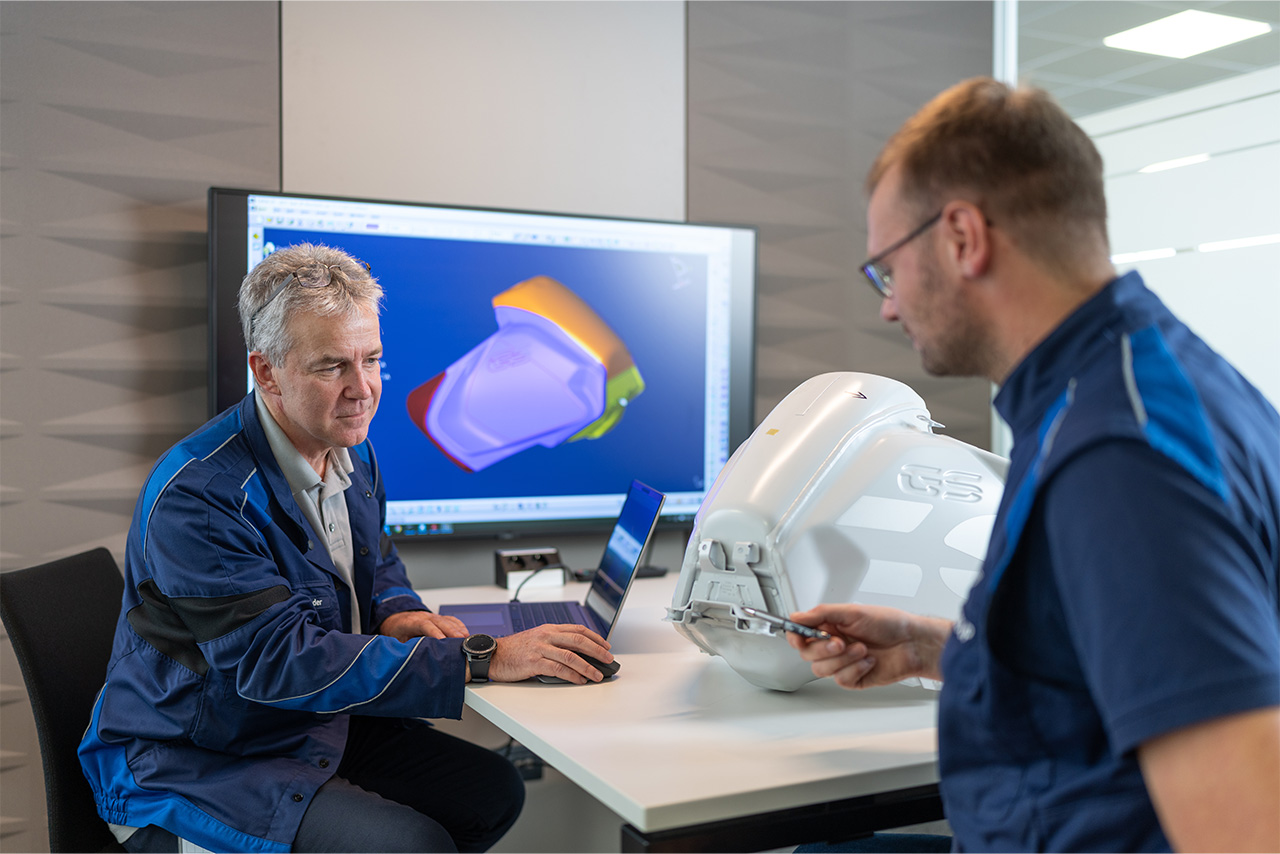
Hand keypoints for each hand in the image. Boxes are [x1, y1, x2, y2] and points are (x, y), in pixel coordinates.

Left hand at [378, 610, 468, 640]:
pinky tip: (465, 634)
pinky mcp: (439, 618)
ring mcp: (433, 616)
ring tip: (466, 640)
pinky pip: (452, 620)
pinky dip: (459, 626)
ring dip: (458, 630)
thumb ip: (403, 648)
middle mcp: (425, 616)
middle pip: (441, 622)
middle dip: (452, 632)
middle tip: (461, 642)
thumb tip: (410, 660)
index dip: (434, 632)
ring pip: (448, 621)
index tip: (442, 641)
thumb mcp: (395, 641)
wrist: (396, 619)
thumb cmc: (396, 631)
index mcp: (412, 622)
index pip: (425, 625)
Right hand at [488, 624, 612, 684]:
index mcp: (549, 629)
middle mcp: (546, 636)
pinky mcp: (534, 662)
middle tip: (609, 659)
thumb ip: (555, 643)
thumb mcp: (537, 639)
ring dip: (588, 666)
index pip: (578, 629)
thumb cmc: (515, 650)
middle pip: (579, 640)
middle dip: (597, 651)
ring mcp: (540, 648)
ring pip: (571, 656)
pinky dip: (572, 675)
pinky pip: (558, 669)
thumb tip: (578, 655)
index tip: (606, 646)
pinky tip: (580, 680)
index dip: (596, 637)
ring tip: (597, 675)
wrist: (493, 655)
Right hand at [785, 603, 950, 689]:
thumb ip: (821, 614)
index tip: (799, 636)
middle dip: (823, 649)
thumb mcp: (853, 612)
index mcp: (830, 626)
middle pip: (807, 654)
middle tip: (840, 642)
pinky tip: (869, 661)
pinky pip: (841, 680)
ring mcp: (843, 663)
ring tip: (862, 649)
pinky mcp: (854, 678)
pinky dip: (855, 669)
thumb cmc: (890, 623)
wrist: (913, 643)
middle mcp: (834, 645)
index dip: (796, 637)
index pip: (801, 634)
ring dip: (843, 659)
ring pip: (822, 669)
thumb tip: (797, 617)